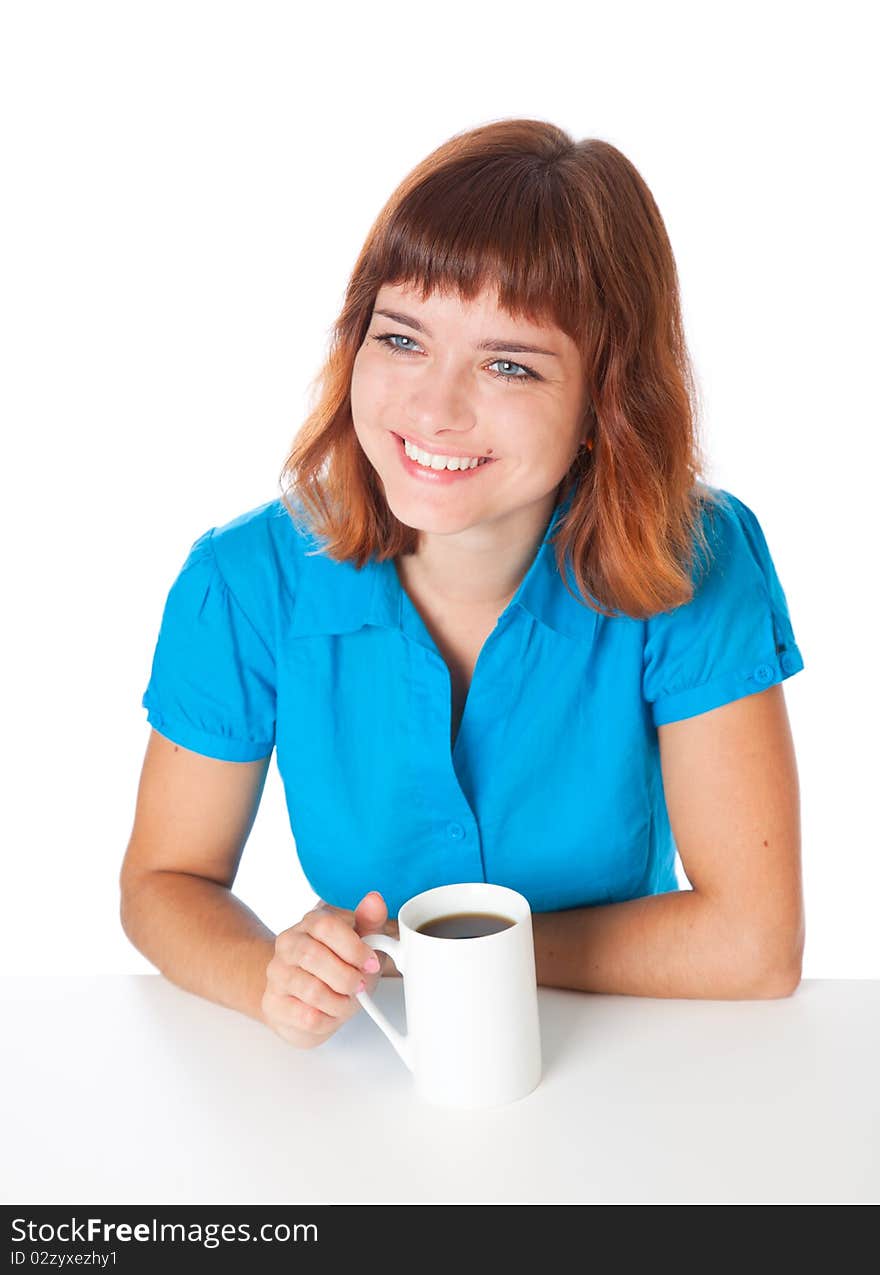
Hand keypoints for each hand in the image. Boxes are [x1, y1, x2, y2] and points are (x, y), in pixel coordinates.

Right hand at [261, 891, 395, 1048]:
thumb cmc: (339, 966)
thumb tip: (374, 900)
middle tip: (359, 986)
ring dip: (340, 1002)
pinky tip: (330, 1013)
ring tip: (346, 1001)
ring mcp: (277, 973)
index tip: (370, 963)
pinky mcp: (273, 1004)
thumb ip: (370, 921)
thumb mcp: (362, 942)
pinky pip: (306, 1017)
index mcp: (311, 922)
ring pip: (311, 990)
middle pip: (313, 956)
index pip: (326, 925)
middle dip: (346, 977)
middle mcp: (288, 943)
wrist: (307, 997)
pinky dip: (329, 1020)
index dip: (353, 947)